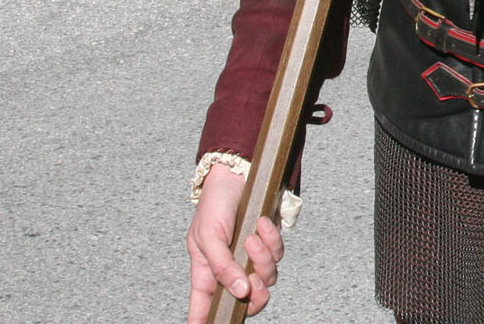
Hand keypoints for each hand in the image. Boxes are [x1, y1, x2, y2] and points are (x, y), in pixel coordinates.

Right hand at [187, 164, 283, 320]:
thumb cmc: (214, 205)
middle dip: (257, 296)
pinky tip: (261, 224)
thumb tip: (239, 292)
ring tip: (252, 236)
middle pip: (248, 302)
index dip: (207, 323)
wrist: (236, 174)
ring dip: (262, 257)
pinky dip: (272, 240)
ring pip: (267, 278)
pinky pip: (278, 254)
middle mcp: (230, 270)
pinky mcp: (268, 244)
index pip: (205, 308)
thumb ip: (221, 266)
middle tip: (253, 279)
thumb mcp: (208, 236)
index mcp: (207, 273)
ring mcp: (250, 259)